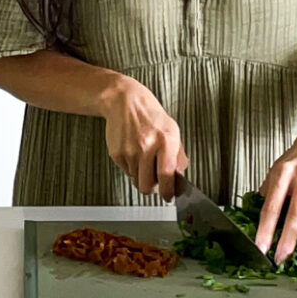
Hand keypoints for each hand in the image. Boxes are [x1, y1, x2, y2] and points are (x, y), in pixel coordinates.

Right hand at [98, 75, 188, 198]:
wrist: (124, 101)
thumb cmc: (150, 115)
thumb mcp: (172, 130)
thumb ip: (178, 155)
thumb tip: (179, 178)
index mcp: (166, 140)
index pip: (167, 175)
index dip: (167, 191)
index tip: (168, 196)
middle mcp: (147, 146)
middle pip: (147, 186)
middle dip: (152, 188)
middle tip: (154, 180)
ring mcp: (130, 151)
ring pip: (136, 180)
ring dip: (141, 175)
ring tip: (143, 157)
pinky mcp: (117, 153)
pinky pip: (126, 171)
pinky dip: (131, 166)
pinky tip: (133, 151)